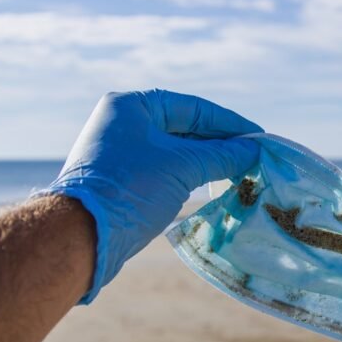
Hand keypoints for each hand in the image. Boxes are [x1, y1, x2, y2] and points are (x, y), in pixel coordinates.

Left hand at [43, 89, 262, 302]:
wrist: (83, 234)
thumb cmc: (132, 188)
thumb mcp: (183, 166)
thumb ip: (222, 155)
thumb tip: (255, 150)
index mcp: (132, 106)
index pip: (193, 108)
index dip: (229, 123)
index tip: (258, 137)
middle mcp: (125, 123)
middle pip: (186, 129)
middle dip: (221, 143)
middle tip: (254, 156)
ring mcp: (124, 152)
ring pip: (178, 151)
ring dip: (210, 161)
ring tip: (242, 170)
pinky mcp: (127, 179)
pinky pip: (169, 169)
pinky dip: (193, 175)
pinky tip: (216, 183)